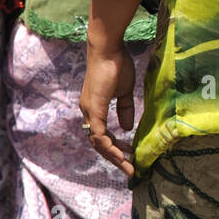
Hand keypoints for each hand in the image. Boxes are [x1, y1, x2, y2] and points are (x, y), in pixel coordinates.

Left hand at [80, 39, 137, 176]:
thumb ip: (125, 110)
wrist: (109, 50)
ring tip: (128, 166)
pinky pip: (99, 134)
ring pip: (97, 142)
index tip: (130, 153)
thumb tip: (127, 128)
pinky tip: (120, 154)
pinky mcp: (94, 109)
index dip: (115, 146)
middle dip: (114, 157)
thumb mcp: (125, 92)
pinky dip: (109, 146)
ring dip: (113, 156)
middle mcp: (88, 112)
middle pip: (98, 143)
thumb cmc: (117, 65)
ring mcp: (89, 111)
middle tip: (129, 168)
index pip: (101, 134)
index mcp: (94, 108)